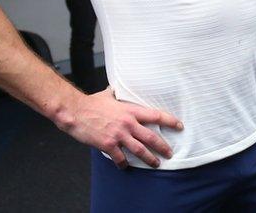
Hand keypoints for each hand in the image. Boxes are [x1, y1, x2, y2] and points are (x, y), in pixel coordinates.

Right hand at [57, 88, 182, 168]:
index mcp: (130, 111)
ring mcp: (119, 135)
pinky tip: (125, 168)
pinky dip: (124, 164)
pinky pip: (120, 158)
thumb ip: (115, 93)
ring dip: (150, 159)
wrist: (75, 112)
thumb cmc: (91, 103)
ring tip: (156, 164)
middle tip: (170, 153)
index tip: (179, 126)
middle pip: (151, 137)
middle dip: (163, 147)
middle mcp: (128, 124)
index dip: (170, 121)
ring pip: (140, 150)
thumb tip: (115, 88)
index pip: (156, 116)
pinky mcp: (108, 145)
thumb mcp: (107, 95)